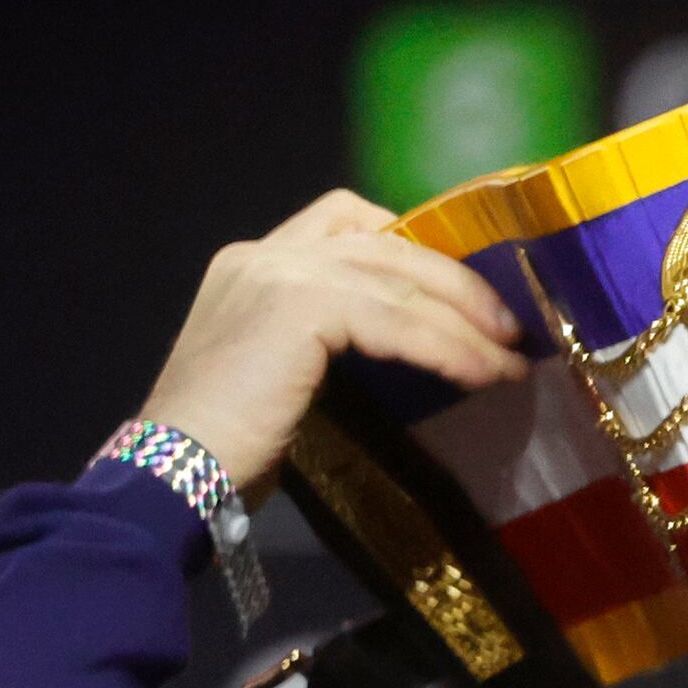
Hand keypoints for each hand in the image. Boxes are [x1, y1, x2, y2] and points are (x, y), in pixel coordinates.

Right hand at [137, 192, 526, 493]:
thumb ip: (328, 337)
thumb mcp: (284, 370)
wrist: (178, 466)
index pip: (346, 220)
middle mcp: (265, 254)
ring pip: (400, 282)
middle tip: (509, 327)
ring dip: (466, 323)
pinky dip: (447, 349)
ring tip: (510, 360)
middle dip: (457, 283)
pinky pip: (396, 322)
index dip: (414, 244)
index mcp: (256, 263)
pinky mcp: (298, 306)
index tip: (465, 288)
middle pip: (386, 244)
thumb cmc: (231, 443)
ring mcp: (278, 272)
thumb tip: (408, 345)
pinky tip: (481, 374)